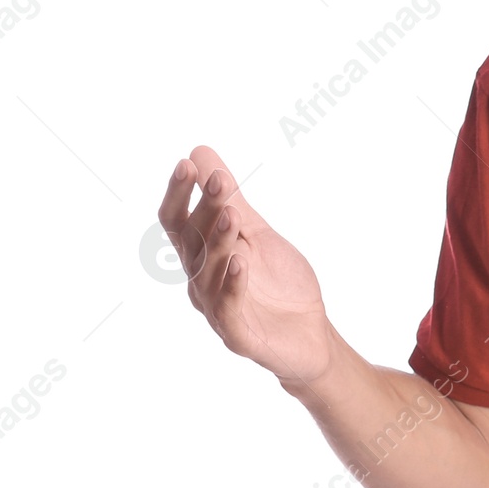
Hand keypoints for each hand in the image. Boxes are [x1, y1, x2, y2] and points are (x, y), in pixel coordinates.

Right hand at [159, 146, 332, 385]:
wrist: (309, 334)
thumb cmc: (278, 284)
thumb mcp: (257, 233)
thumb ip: (231, 199)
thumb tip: (201, 153)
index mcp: (201, 257)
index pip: (179, 222)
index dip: (180, 193)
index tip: (187, 163)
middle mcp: (200, 281)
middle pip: (192, 241)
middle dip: (203, 208)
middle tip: (218, 179)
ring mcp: (216, 308)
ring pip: (208, 271)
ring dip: (219, 240)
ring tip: (231, 213)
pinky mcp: (237, 333)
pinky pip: (228, 306)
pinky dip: (233, 282)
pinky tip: (240, 261)